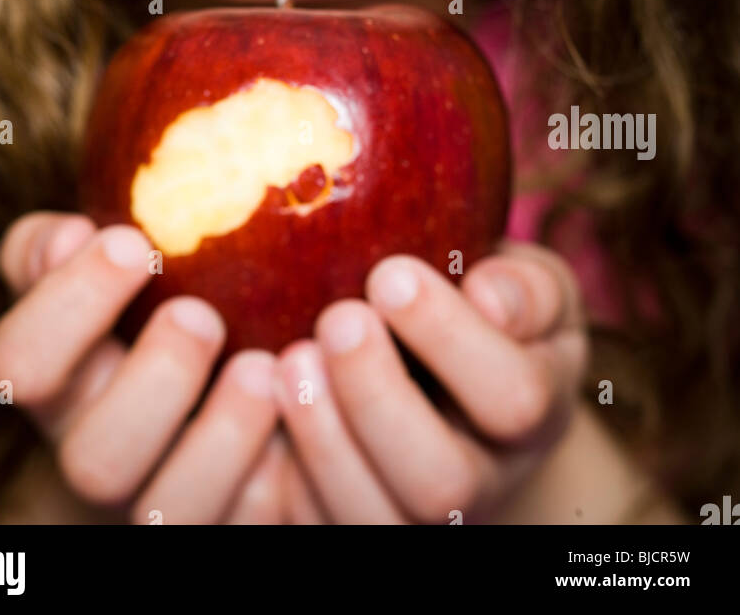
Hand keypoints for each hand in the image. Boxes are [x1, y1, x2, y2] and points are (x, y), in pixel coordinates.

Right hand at [0, 212, 280, 523]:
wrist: (204, 399)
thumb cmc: (144, 298)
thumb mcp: (97, 263)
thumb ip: (62, 243)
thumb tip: (71, 233)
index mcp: (58, 380)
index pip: (19, 362)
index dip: (69, 304)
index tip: (135, 241)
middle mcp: (98, 451)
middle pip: (94, 458)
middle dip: (154, 381)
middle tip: (201, 315)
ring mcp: (160, 499)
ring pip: (169, 510)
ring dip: (221, 437)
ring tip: (263, 366)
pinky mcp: (229, 520)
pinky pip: (249, 521)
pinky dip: (279, 473)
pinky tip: (302, 403)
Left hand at [275, 240, 589, 523]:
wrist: (455, 381)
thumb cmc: (490, 313)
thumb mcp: (530, 288)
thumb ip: (526, 289)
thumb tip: (489, 294)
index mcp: (534, 414)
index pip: (515, 399)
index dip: (451, 339)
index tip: (390, 274)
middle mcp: (482, 482)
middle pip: (443, 484)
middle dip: (379, 397)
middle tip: (339, 318)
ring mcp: (413, 514)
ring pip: (372, 516)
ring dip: (323, 436)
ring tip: (292, 357)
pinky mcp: (349, 519)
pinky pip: (313, 522)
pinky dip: (281, 470)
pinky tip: (263, 399)